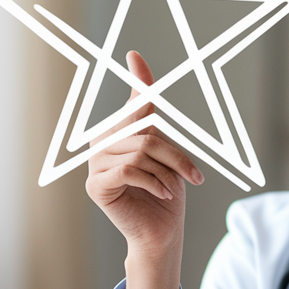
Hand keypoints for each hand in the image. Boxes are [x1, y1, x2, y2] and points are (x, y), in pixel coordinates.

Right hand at [85, 51, 203, 288]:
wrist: (162, 234)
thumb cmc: (165, 194)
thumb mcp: (167, 152)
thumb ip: (153, 120)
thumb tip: (139, 67)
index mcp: (118, 133)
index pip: (134, 104)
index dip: (139, 80)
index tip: (135, 55)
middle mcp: (101, 144)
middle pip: (145, 133)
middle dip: (175, 154)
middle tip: (194, 176)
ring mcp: (95, 165)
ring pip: (141, 152)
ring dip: (166, 173)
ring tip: (172, 189)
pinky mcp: (95, 186)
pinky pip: (128, 170)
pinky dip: (153, 182)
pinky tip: (162, 193)